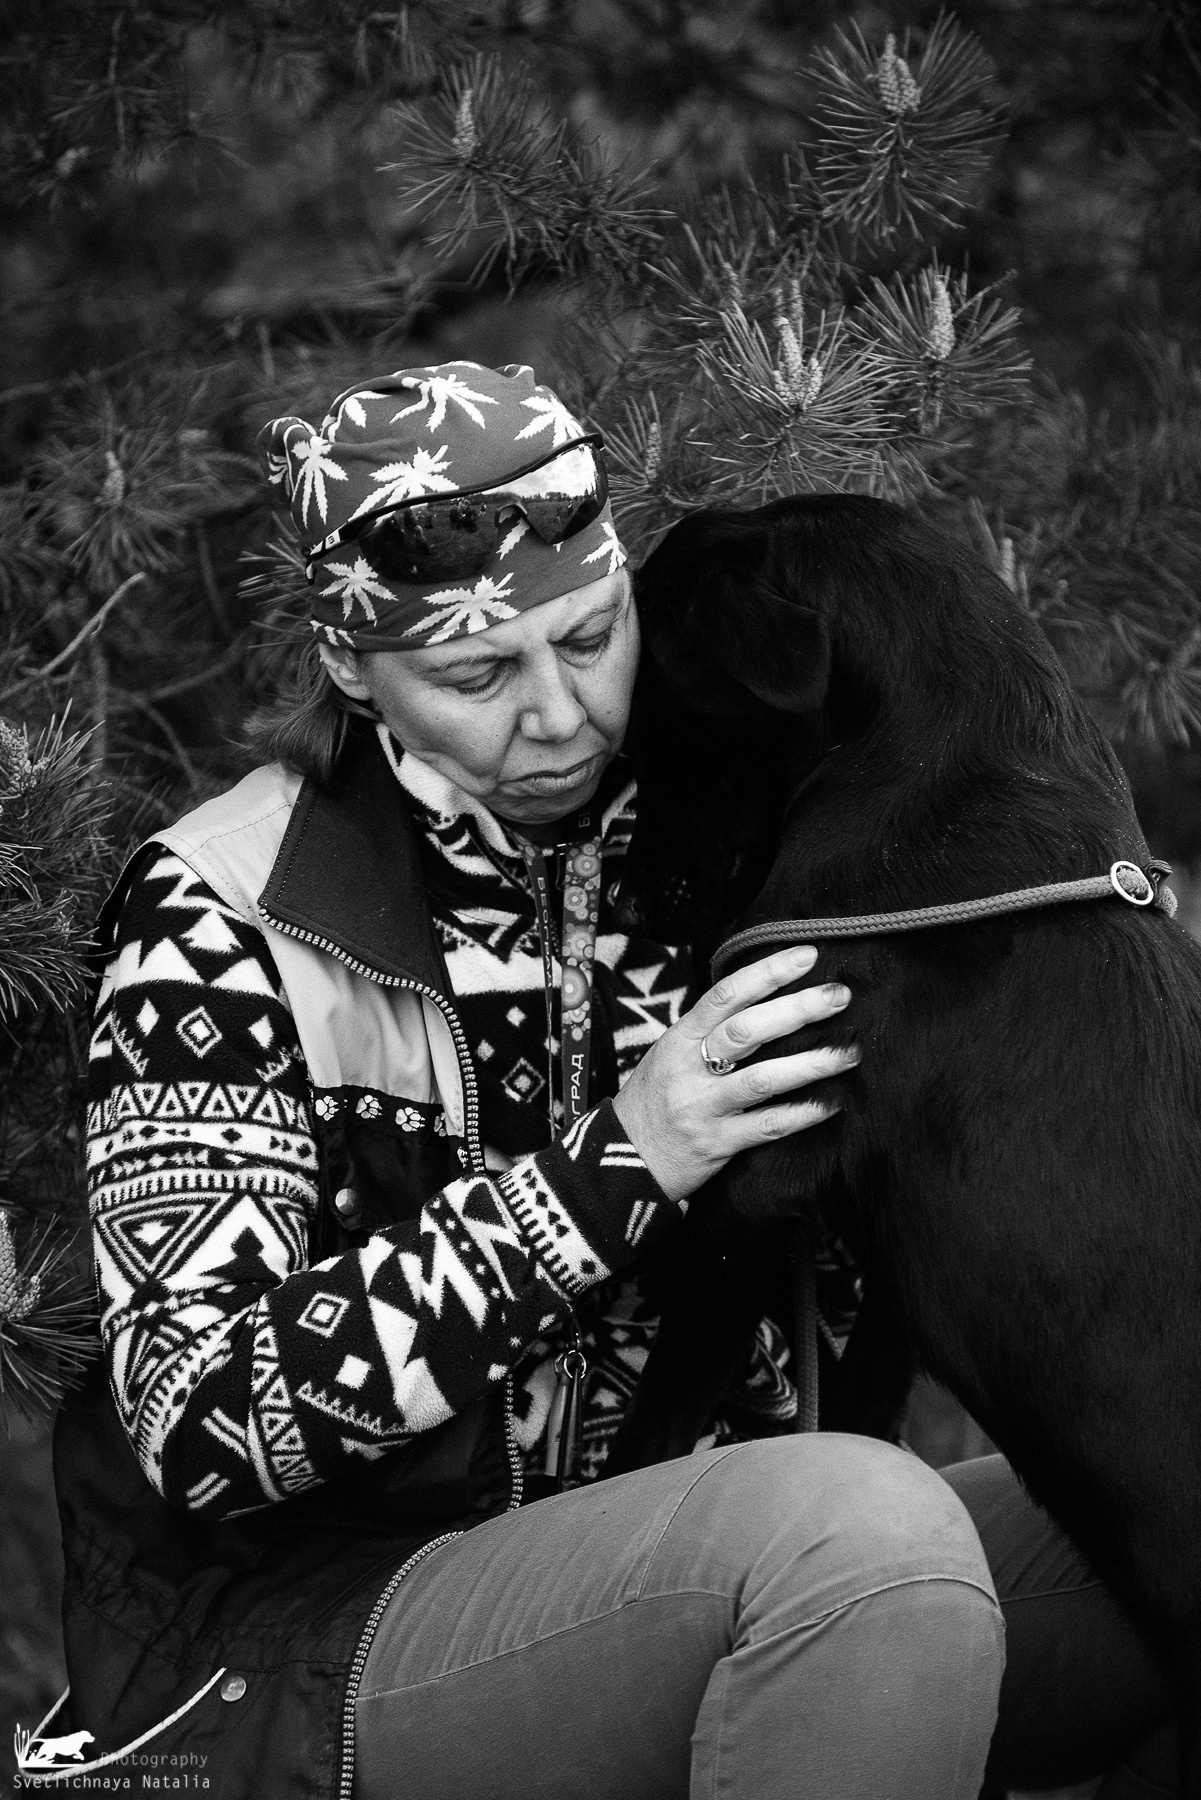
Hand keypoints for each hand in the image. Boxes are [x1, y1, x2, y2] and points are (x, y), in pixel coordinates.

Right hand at [611, 945, 856, 1203]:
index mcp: (679, 1039)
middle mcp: (689, 1070)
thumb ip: (711, 1031)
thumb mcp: (671, 1055)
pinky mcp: (717, 1145)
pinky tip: (833, 1103)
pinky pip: (768, 1126)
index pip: (725, 995)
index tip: (807, 955)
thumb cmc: (656, 1099)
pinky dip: (803, 1114)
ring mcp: (703, 1108)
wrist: (622, 1161)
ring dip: (812, 1064)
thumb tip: (772, 997)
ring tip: (851, 1052)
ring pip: (764, 1080)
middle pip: (747, 1031)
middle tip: (840, 995)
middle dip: (798, 1010)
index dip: (767, 972)